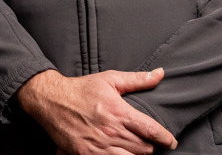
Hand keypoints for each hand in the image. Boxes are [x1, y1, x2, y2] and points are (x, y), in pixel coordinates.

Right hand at [16, 68, 176, 154]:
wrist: (51, 101)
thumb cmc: (81, 89)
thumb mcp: (109, 79)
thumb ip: (137, 79)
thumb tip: (160, 74)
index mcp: (119, 112)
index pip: (151, 130)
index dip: (165, 138)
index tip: (170, 141)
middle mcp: (111, 132)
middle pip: (144, 149)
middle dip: (150, 147)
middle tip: (148, 142)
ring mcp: (99, 146)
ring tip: (135, 149)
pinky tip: (120, 153)